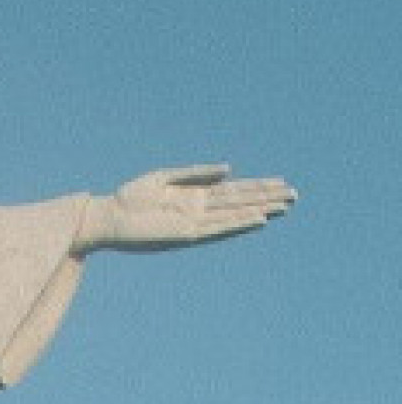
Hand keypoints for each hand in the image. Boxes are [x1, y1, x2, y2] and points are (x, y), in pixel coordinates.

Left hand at [76, 164, 294, 254]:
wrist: (108, 217)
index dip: (257, 186)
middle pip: (240, 202)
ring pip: (234, 215)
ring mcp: (194, 223)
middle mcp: (199, 210)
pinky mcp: (185, 234)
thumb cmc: (131, 198)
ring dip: (259, 210)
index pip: (233, 190)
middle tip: (295, 195)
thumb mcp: (165, 177)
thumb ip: (196, 173)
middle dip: (266, 198)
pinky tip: (257, 219)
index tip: (281, 182)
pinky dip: (237, 224)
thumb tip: (230, 169)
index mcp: (194, 196)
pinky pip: (217, 229)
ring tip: (283, 206)